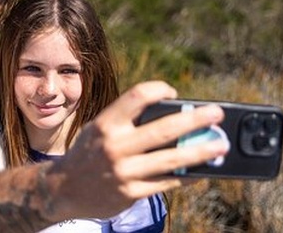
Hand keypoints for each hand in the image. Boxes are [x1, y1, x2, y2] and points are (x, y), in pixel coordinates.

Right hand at [44, 81, 227, 219]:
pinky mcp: (130, 193)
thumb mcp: (100, 129)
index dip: (159, 90)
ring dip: (200, 152)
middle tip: (216, 114)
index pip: (137, 96)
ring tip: (219, 146)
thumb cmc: (89, 153)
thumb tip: (175, 117)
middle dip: (194, 120)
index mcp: (106, 123)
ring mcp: (123, 171)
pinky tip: (200, 171)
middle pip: (163, 129)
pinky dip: (186, 177)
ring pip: (171, 160)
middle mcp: (114, 146)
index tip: (174, 93)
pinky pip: (165, 183)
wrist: (63, 189)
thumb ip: (129, 122)